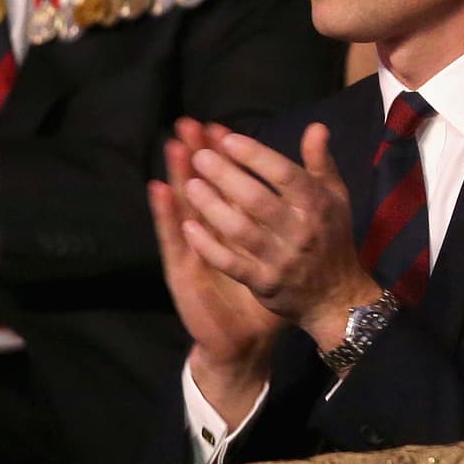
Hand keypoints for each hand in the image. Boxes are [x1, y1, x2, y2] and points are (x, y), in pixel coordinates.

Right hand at [150, 118, 280, 427]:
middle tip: (188, 123)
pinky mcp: (183, 270)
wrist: (245, 339)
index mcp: (233, 224)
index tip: (219, 125)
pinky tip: (160, 191)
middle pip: (199, 185)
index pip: (225, 182)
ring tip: (175, 144)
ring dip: (178, 174)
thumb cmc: (265, 289)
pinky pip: (175, 239)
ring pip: (183, 204)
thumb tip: (303, 182)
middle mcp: (208, 233)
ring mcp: (193, 250)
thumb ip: (291, 217)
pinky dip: (166, 214)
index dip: (222, 155)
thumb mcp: (284, 249)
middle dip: (197, 154)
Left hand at [176, 122, 380, 352]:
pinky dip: (208, 245)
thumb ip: (320, 163)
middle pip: (256, 199)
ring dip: (211, 206)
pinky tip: (188, 228)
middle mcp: (300, 231)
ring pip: (239, 230)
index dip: (255, 155)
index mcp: (317, 205)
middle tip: (198, 156)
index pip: (284, 174)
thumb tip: (316, 126)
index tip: (228, 139)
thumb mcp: (335, 198)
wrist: (336, 296)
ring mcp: (280, 259)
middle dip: (225, 175)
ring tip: (189, 185)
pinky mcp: (263, 283)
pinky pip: (230, 263)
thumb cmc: (332, 238)